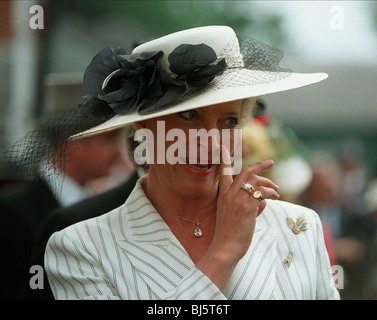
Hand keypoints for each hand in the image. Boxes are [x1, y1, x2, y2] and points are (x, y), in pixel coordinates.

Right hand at [213, 145, 278, 260]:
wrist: (225, 248)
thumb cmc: (229, 234)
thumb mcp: (232, 216)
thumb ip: (246, 205)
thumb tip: (262, 202)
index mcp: (223, 196)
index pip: (223, 172)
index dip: (225, 159)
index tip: (223, 148)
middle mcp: (229, 195)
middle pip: (245, 172)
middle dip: (259, 165)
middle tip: (270, 162)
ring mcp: (237, 200)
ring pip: (255, 181)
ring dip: (269, 184)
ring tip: (276, 191)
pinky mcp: (247, 208)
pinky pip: (262, 194)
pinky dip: (270, 194)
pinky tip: (274, 198)